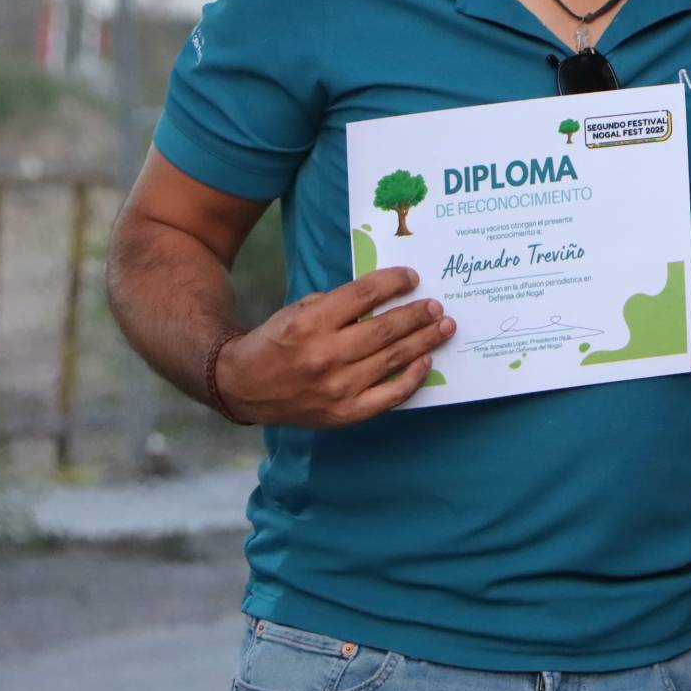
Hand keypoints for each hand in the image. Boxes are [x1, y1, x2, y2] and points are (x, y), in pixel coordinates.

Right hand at [217, 267, 454, 427]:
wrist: (245, 387)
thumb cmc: (277, 342)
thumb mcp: (299, 310)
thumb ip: (337, 304)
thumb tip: (384, 297)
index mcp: (311, 324)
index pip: (364, 295)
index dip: (393, 283)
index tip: (412, 278)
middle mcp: (326, 355)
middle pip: (385, 329)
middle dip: (417, 314)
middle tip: (437, 306)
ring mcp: (338, 388)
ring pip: (393, 358)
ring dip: (424, 340)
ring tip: (444, 327)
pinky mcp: (346, 413)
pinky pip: (390, 395)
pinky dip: (412, 377)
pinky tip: (426, 361)